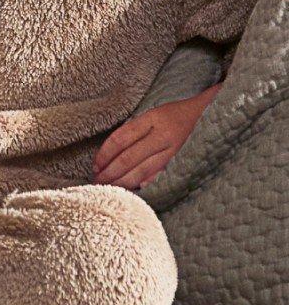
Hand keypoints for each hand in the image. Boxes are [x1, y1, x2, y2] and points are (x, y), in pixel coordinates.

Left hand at [93, 86, 218, 190]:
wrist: (208, 114)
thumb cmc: (175, 114)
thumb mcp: (152, 114)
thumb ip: (134, 130)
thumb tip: (111, 153)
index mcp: (151, 119)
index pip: (120, 138)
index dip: (104, 154)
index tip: (95, 165)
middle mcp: (162, 135)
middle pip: (129, 157)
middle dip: (110, 172)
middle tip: (96, 181)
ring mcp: (173, 150)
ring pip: (142, 170)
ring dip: (123, 181)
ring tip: (109, 188)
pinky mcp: (181, 162)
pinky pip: (159, 176)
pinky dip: (144, 184)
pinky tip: (133, 190)